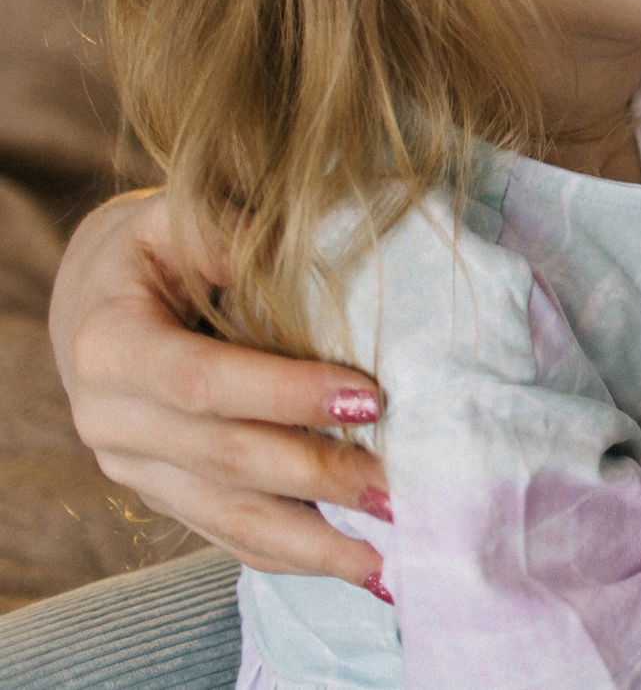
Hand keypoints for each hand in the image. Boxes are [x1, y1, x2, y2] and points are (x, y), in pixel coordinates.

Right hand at [48, 189, 388, 583]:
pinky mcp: (161, 495)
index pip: (204, 383)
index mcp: (110, 347)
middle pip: (225, 459)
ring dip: (313, 541)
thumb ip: (222, 232)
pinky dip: (290, 555)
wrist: (96, 297)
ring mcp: (134, 469)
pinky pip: (225, 534)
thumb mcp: (173, 217)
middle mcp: (112, 420)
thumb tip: (284, 248)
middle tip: (400, 485)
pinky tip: (351, 566)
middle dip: (318, 477)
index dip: (285, 395)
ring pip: (227, 516)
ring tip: (389, 557)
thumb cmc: (154, 247)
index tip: (369, 399)